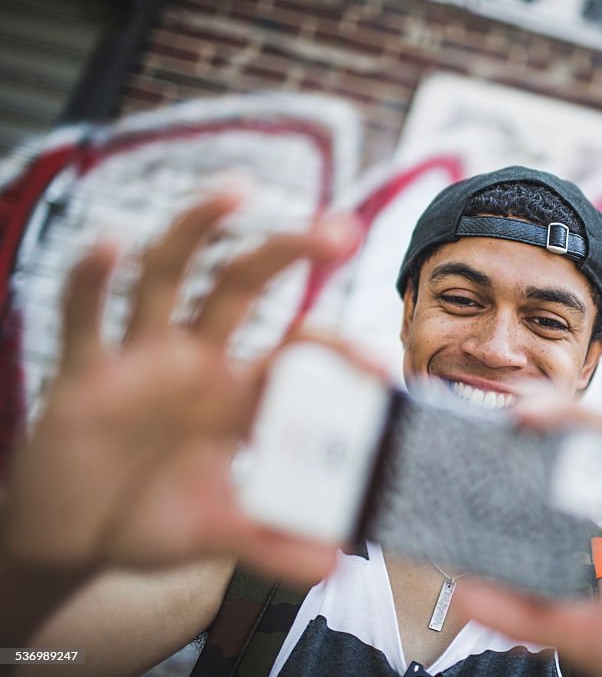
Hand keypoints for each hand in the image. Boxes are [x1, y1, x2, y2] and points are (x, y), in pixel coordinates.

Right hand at [1, 191, 356, 582]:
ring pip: (170, 277)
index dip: (337, 350)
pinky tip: (109, 244)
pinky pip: (86, 316)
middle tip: (338, 228)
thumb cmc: (150, 518)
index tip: (375, 365)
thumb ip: (274, 544)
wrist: (73, 536)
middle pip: (244, 287)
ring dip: (198, 231)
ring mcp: (141, 358)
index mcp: (238, 394)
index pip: (297, 352)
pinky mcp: (84, 372)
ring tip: (236, 191)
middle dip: (287, 253)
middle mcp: (196, 361)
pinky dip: (92, 281)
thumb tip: (336, 562)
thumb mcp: (219, 533)